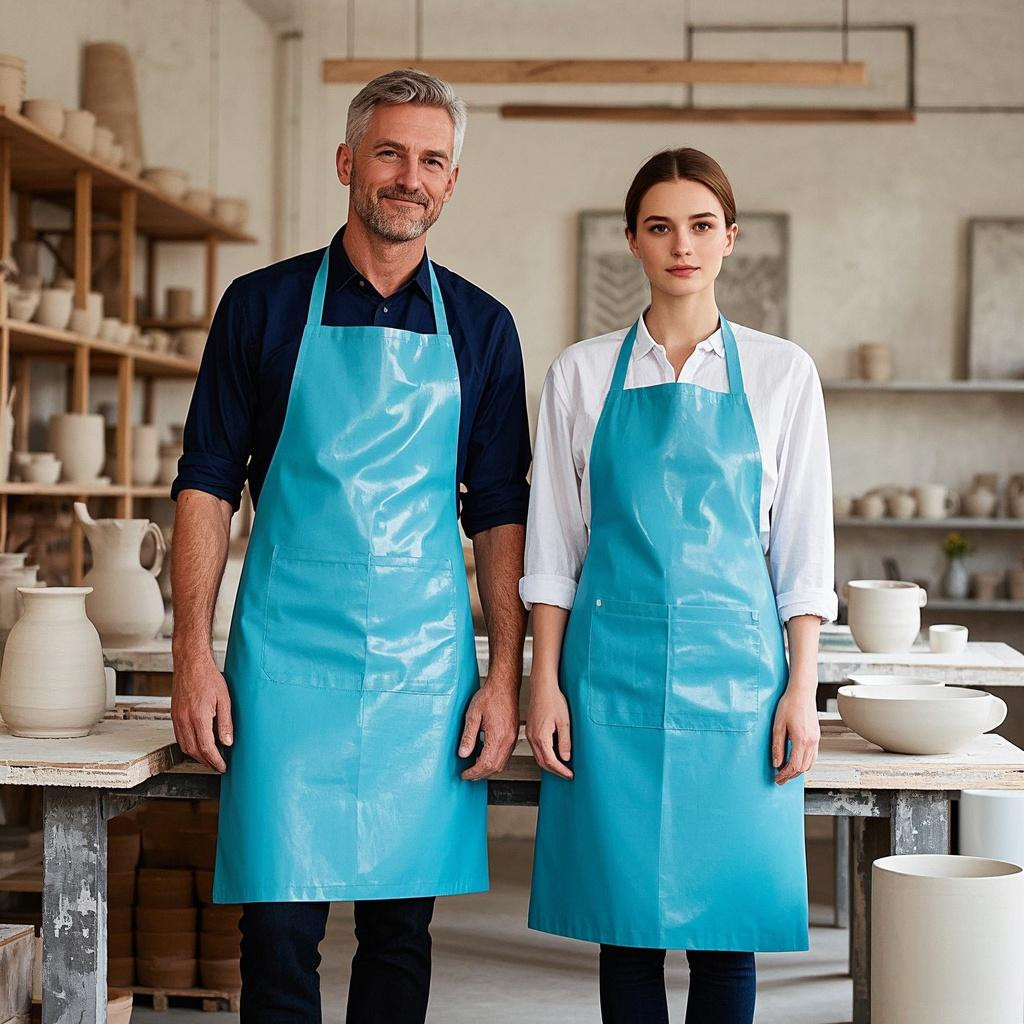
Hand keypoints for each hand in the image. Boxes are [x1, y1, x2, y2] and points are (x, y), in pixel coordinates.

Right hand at [172, 656, 233, 772]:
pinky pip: (179, 737)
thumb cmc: (209, 678)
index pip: (206, 748)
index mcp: (199, 717)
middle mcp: (185, 720)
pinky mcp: (174, 715)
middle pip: (194, 751)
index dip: (215, 761)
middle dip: (206, 762)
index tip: (223, 767)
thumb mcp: (224, 699)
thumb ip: (226, 723)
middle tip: (218, 765)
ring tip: (209, 758)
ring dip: (196, 756)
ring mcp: (177, 718)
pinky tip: (198, 745)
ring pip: (184, 746)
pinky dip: (188, 746)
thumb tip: (227, 743)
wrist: (190, 663)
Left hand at [458, 676, 519, 780]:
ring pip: (502, 764)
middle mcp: (507, 740)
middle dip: (480, 774)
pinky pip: (506, 756)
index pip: (485, 763)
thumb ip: (468, 736)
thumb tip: (463, 753)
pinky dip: (496, 761)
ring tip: (475, 768)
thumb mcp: (473, 714)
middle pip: (495, 767)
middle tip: (468, 774)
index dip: (474, 772)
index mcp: (497, 736)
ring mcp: (512, 738)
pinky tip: (486, 756)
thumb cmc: (490, 696)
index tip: (465, 774)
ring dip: (488, 769)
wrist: (505, 686)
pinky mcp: (513, 735)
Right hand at [526, 678, 572, 778]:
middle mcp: (533, 737)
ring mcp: (530, 734)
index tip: (569, 774)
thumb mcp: (564, 722)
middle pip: (543, 762)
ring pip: (538, 757)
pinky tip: (553, 754)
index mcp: (541, 737)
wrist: (542, 687)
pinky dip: (545, 755)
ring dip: (549, 764)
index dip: (561, 770)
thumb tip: (566, 757)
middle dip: (555, 771)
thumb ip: (565, 742)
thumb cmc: (553, 700)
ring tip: (562, 766)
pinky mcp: (531, 730)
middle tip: (566, 774)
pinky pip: (536, 749)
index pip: (551, 761)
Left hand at [771, 684, 819, 785]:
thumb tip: (776, 763)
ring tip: (786, 771)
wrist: (802, 692)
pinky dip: (804, 762)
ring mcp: (816, 740)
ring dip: (798, 770)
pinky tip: (795, 760)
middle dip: (791, 776)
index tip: (777, 778)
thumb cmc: (789, 705)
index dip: (785, 775)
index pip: (795, 766)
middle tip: (779, 778)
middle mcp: (812, 742)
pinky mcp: (816, 737)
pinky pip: (813, 756)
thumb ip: (777, 746)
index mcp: (801, 740)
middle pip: (803, 768)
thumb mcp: (777, 725)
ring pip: (810, 764)